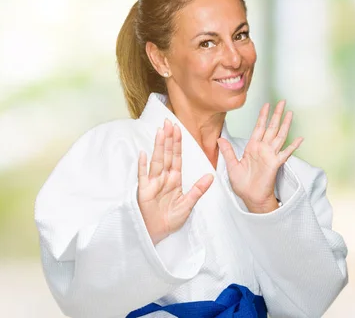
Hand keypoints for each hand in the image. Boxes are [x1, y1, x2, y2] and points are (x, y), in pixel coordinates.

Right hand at [137, 119, 213, 244]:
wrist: (157, 232)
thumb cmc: (170, 219)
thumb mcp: (188, 204)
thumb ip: (198, 190)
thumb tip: (211, 177)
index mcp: (174, 179)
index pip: (177, 157)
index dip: (178, 143)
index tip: (178, 128)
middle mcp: (163, 178)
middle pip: (167, 155)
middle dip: (169, 139)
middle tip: (170, 122)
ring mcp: (153, 183)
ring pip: (157, 161)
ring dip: (159, 147)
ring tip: (161, 132)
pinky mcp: (144, 192)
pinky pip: (143, 177)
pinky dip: (143, 166)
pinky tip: (143, 154)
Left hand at [217, 100, 302, 213]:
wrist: (250, 197)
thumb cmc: (242, 184)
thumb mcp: (231, 166)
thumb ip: (228, 151)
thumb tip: (220, 139)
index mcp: (252, 148)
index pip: (259, 127)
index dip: (263, 116)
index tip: (266, 105)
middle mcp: (263, 149)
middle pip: (271, 128)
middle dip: (276, 114)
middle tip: (282, 102)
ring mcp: (271, 155)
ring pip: (279, 136)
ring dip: (285, 124)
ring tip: (290, 113)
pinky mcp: (275, 164)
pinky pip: (286, 153)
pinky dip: (293, 146)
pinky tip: (300, 138)